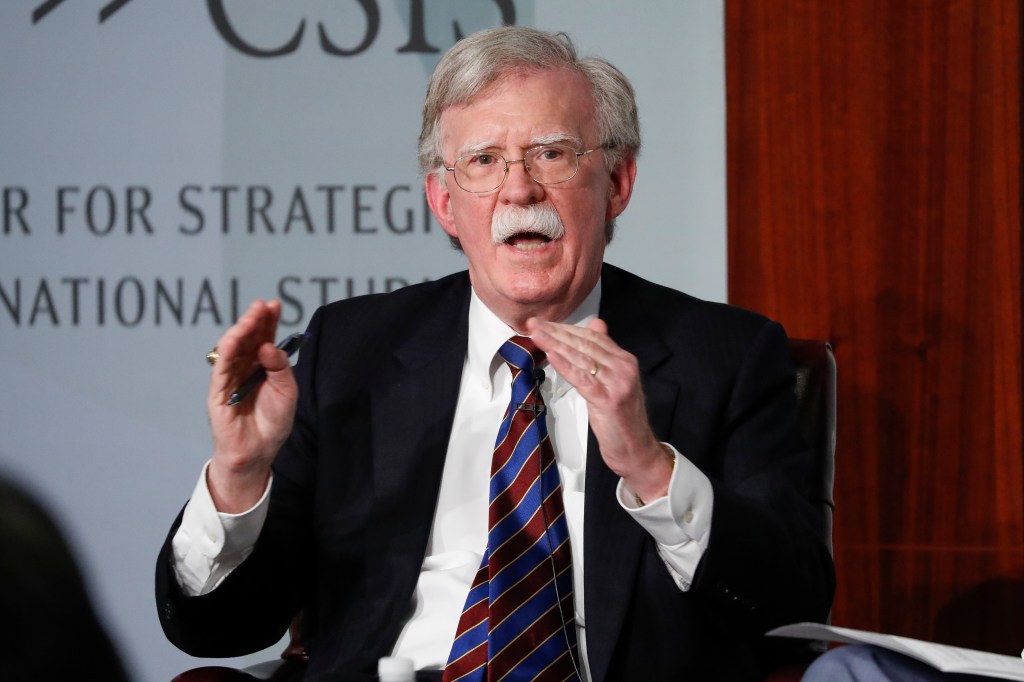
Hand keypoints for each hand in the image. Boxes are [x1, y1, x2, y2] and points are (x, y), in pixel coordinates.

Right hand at [206, 300, 297, 512]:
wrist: (259, 451)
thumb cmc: (273, 422)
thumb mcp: (286, 392)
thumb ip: (280, 368)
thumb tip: (268, 345)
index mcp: (262, 366)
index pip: (264, 338)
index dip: (268, 321)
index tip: (275, 305)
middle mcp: (244, 368)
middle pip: (247, 339)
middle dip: (255, 321)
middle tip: (263, 305)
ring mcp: (230, 378)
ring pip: (232, 349)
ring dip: (241, 331)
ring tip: (251, 317)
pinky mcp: (218, 392)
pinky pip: (220, 369)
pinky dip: (225, 353)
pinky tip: (232, 339)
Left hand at [527, 318, 673, 502]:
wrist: (637, 449)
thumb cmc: (622, 418)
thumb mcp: (615, 381)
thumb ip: (604, 354)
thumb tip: (596, 325)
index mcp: (625, 360)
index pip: (592, 337)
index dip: (566, 328)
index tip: (544, 323)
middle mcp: (623, 367)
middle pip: (584, 344)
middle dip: (556, 332)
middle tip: (533, 323)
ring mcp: (617, 382)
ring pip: (580, 357)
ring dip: (555, 344)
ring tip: (536, 334)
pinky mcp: (608, 399)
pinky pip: (581, 378)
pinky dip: (564, 365)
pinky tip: (550, 355)